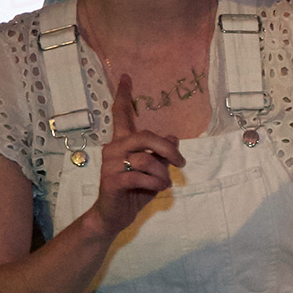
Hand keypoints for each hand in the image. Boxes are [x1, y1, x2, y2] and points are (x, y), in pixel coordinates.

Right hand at [89, 72, 180, 237]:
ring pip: (146, 159)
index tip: (127, 76)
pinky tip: (156, 187)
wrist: (114, 215)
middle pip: (145, 136)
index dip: (124, 95)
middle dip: (168, 150)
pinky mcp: (112, 180)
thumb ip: (161, 154)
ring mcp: (110, 164)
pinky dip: (155, 183)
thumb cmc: (135, 190)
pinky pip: (141, 176)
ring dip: (163, 173)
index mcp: (122, 143)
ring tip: (164, 183)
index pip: (121, 114)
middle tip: (181, 163)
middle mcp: (113, 149)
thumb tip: (173, 137)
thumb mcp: (154, 170)